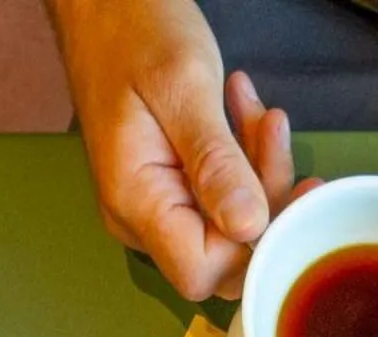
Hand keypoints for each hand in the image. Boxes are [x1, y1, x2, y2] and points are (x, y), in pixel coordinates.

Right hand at [53, 0, 310, 300]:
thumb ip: (214, 161)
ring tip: (258, 112)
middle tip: (272, 133)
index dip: (249, 245)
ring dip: (258, 173)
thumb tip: (249, 226)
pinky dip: (244, 162)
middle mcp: (141, 219)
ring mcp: (154, 206)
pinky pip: (220, 199)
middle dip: (264, 203)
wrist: (102, 3)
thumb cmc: (133, 30)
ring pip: (229, 226)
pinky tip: (245, 115)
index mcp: (136, 201)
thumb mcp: (183, 87)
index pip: (202, 270)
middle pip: (223, 256)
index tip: (274, 185)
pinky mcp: (170, 188)